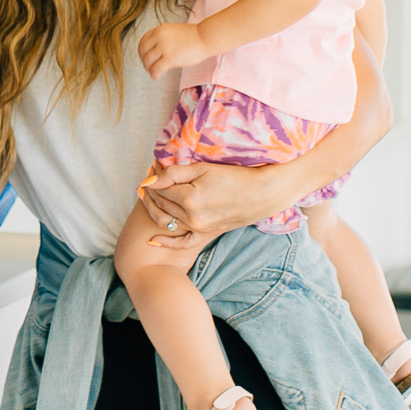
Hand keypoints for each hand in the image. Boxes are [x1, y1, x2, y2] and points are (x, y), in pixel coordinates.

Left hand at [137, 19, 205, 79]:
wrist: (205, 37)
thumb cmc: (194, 36)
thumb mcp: (174, 31)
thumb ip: (163, 38)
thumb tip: (156, 50)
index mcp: (160, 29)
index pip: (143, 40)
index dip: (142, 50)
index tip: (144, 56)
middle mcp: (159, 37)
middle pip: (142, 50)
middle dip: (143, 60)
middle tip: (148, 66)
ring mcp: (164, 47)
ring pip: (148, 60)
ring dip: (148, 68)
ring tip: (153, 71)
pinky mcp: (170, 58)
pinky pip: (156, 68)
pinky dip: (154, 74)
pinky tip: (156, 77)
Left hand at [139, 159, 286, 242]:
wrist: (262, 193)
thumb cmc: (234, 175)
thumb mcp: (202, 168)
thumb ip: (173, 174)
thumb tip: (148, 181)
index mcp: (189, 199)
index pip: (160, 188)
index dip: (153, 176)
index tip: (152, 166)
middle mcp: (192, 217)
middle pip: (161, 204)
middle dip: (151, 190)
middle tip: (150, 177)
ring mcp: (199, 229)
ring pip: (165, 220)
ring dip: (153, 207)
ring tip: (149, 194)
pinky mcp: (206, 234)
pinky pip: (182, 242)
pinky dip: (166, 242)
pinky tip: (152, 240)